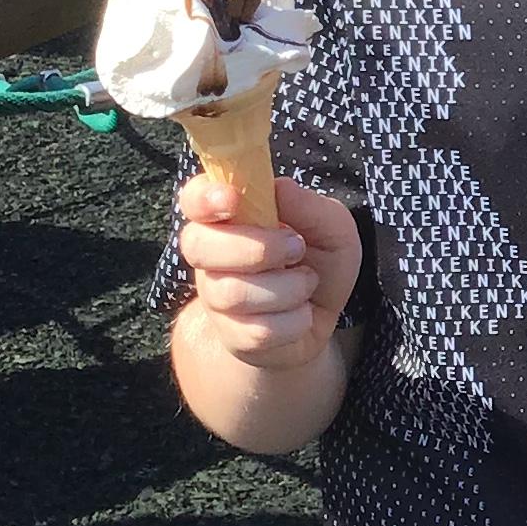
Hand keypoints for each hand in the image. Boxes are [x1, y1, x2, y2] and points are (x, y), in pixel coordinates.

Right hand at [177, 175, 360, 369]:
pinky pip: (257, 331)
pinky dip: (295, 321)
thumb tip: (279, 189)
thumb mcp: (333, 229)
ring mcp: (216, 297)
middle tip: (295, 248)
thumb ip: (311, 207)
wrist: (323, 318)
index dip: (203, 197)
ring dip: (288, 287)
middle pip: (198, 246)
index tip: (232, 199)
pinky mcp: (232, 336)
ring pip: (233, 293)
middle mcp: (211, 255)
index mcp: (229, 217)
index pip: (194, 199)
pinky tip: (302, 313)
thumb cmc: (319, 262)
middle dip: (257, 247)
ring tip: (307, 282)